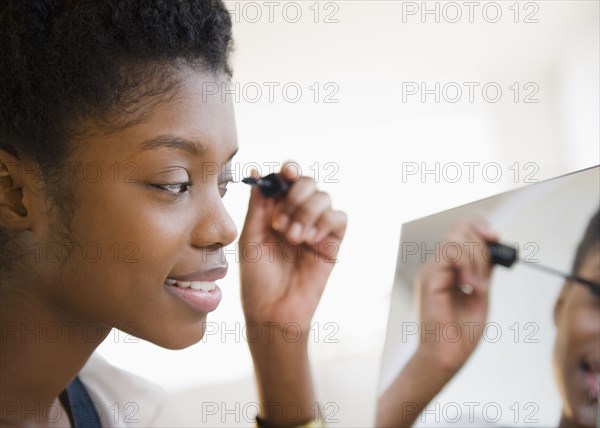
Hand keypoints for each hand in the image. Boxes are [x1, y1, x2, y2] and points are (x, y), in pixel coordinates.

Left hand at [238, 162, 346, 426]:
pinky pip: (339, 217)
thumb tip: (257, 173)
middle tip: (280, 224)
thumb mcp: (250, 239)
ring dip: (306, 212)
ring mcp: (316, 228)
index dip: (289, 170)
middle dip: (295, 197)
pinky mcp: (332, 243)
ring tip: (292, 238)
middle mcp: (297, 215)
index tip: (287, 172)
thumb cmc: (257, 280)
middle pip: (309, 183)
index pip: (287, 180)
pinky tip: (309, 240)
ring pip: (324, 197)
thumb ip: (257, 206)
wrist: (274, 312)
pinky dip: (324, 222)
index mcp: (275, 212)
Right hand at [415, 221, 496, 372]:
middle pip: (457, 229)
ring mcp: (432, 271)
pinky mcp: (430, 279)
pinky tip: (471, 285)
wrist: (447, 356)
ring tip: (479, 284)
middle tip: (488, 271)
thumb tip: (494, 251)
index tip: (496, 238)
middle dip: (480, 242)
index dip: (479, 229)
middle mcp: (438, 266)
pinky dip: (467, 265)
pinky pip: (448, 254)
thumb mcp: (479, 295)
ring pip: (454, 239)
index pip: (461, 233)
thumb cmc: (460, 333)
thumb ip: (483, 272)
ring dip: (476, 257)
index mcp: (449, 269)